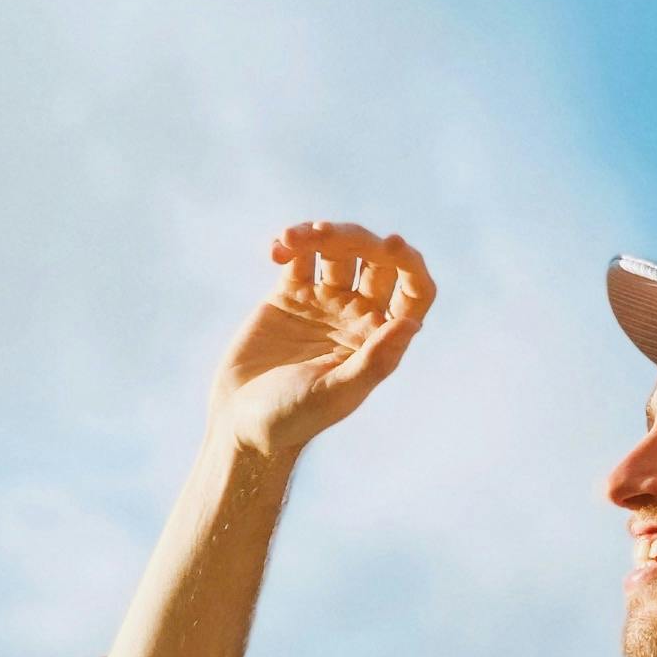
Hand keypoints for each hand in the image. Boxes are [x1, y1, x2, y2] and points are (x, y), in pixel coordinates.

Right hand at [209, 222, 436, 460]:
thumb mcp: (336, 393)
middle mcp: (359, 315)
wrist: (242, 422)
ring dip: (321, 234)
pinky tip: (277, 248)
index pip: (414, 291)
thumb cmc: (293, 418)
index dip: (411, 264)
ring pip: (337, 251)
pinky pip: (300, 256)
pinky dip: (292, 243)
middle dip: (356, 239)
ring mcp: (325, 301)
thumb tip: (412, 323)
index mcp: (381, 338)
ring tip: (291, 239)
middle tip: (325, 235)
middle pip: (375, 261)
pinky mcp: (289, 294)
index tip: (392, 244)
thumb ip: (374, 360)